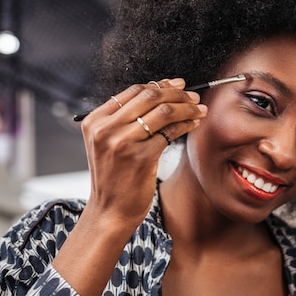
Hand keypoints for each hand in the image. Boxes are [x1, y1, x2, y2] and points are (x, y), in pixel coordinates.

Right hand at [80, 78, 207, 230]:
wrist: (110, 211)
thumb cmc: (115, 177)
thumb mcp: (108, 144)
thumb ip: (124, 120)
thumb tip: (162, 92)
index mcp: (95, 121)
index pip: (133, 91)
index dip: (160, 85)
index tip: (179, 86)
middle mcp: (105, 129)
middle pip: (149, 96)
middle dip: (177, 94)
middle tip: (194, 96)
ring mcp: (122, 143)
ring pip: (163, 111)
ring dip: (187, 107)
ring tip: (199, 109)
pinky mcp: (141, 158)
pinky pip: (170, 132)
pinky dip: (186, 125)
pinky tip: (194, 125)